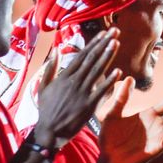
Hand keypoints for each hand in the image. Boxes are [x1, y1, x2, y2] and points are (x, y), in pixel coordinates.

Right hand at [33, 30, 120, 151]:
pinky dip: (109, 81)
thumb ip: (51, 67)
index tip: (103, 33)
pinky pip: (101, 91)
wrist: (49, 131)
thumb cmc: (47, 109)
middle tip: (115, 31)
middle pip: (92, 59)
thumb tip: (56, 50)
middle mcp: (74, 81)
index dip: (94, 43)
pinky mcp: (88, 105)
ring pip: (97, 71)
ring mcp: (82, 92)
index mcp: (65, 76)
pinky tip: (118, 71)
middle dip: (104, 44)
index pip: (82, 56)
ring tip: (116, 43)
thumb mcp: (44, 86)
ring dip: (107, 56)